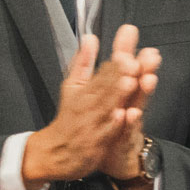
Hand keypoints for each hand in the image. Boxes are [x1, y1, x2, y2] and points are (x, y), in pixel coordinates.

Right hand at [22, 28, 154, 188]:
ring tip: (130, 83)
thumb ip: (83, 62)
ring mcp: (92, 124)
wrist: (56, 152)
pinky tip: (121, 116)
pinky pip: (105, 133)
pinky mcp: (96, 143)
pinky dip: (112, 125)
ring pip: (106, 109)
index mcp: (84, 90)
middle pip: (105, 89)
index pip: (101, 74)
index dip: (115, 65)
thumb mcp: (72, 87)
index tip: (126, 54)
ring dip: (117, 96)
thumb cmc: (68, 117)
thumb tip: (91, 37)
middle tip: (133, 64)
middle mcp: (88, 105)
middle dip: (119, 76)